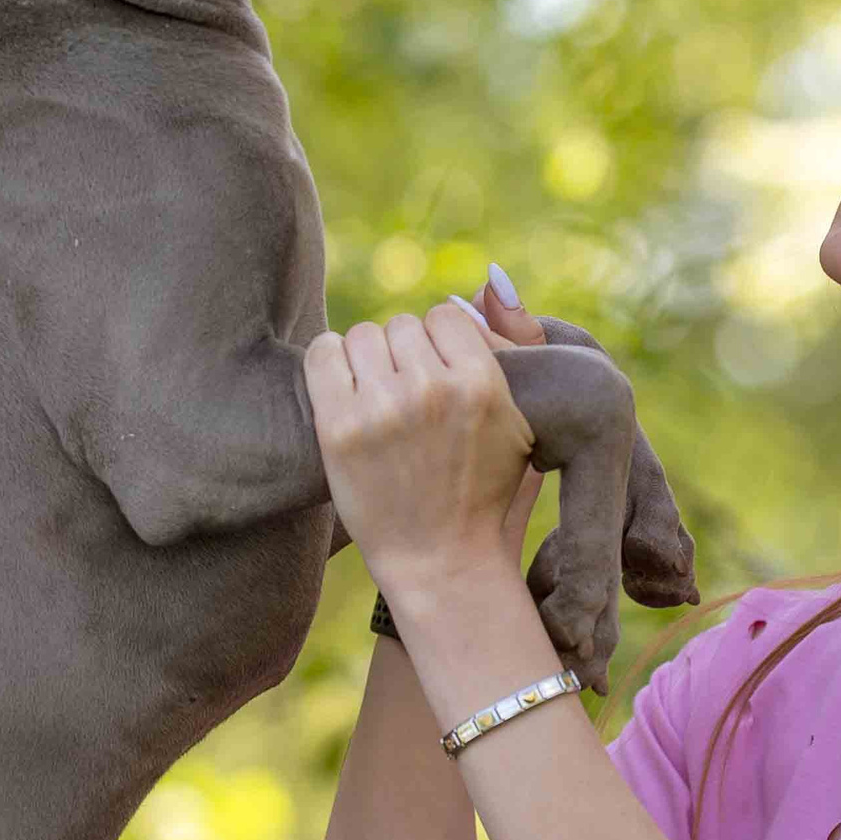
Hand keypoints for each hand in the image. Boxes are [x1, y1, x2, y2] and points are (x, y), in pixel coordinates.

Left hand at [304, 273, 544, 596]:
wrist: (442, 561)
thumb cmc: (483, 488)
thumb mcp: (517, 420)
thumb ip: (512, 346)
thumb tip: (488, 278)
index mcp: (483, 383)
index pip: (443, 316)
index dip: (437, 345)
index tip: (436, 378)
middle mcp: (434, 390)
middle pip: (401, 326)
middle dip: (402, 356)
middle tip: (405, 397)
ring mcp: (384, 408)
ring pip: (363, 336)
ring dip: (367, 362)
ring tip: (378, 401)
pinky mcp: (340, 427)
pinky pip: (323, 353)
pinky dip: (330, 365)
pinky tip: (345, 394)